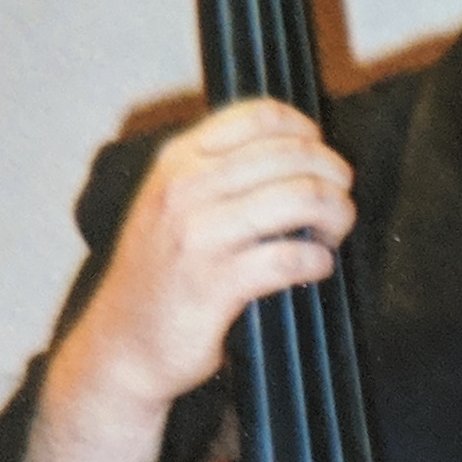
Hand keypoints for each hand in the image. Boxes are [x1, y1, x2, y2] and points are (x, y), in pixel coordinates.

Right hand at [17, 100, 355, 461]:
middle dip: (333, 178)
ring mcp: (198, 236)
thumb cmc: (160, 275)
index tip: (322, 157)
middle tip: (340, 204)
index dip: (306, 133)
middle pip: (290, 156)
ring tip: (333, 235)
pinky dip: (317, 262)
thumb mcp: (173, 204)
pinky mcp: (215, 284)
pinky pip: (289, 258)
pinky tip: (317, 268)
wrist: (121, 344)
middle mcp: (186, 188)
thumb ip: (219, 174)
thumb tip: (296, 155)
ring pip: (298, 199)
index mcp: (178, 160)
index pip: (259, 117)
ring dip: (333, 216)